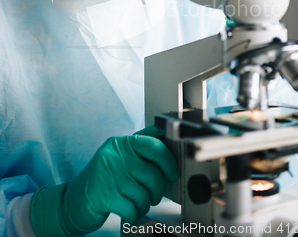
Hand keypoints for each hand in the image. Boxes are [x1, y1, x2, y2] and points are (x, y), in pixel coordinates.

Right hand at [30, 135, 178, 235]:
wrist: (72, 201)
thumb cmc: (104, 180)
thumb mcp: (120, 157)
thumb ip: (141, 147)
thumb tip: (164, 132)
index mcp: (121, 143)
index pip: (153, 145)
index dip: (168, 161)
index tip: (173, 173)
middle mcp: (114, 154)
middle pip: (152, 173)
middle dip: (157, 190)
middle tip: (153, 195)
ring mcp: (107, 174)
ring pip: (143, 194)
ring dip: (143, 205)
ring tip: (136, 204)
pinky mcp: (103, 195)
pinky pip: (132, 209)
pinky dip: (133, 215)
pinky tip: (127, 213)